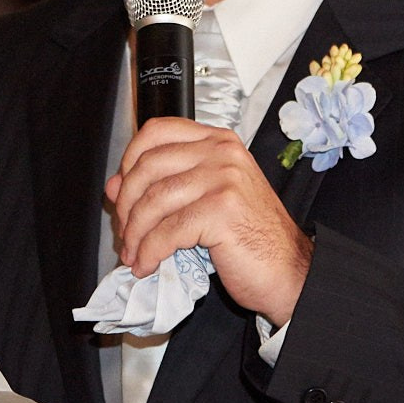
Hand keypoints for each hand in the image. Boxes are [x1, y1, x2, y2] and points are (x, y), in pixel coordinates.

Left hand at [108, 117, 311, 327]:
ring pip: (154, 201)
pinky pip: (167, 231)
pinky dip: (149, 251)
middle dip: (126, 203)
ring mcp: (223, 179)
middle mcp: (221, 153)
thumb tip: (113, 186)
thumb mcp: (205, 200)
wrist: (290, 271)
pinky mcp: (221, 211)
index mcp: (217, 142)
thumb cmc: (252, 237)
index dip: (129, 160)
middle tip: (124, 232)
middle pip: (148, 165)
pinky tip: (148, 264)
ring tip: (134, 254)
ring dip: (135, 233)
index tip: (122, 189)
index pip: (157, 131)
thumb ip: (163, 186)